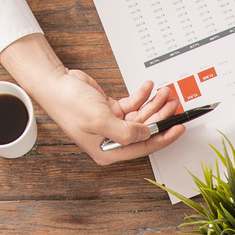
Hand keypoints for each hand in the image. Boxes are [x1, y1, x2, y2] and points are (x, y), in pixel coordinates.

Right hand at [0, 34, 183, 164]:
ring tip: (164, 92)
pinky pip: (133, 105)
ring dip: (154, 103)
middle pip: (145, 130)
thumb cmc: (69, 104)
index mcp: (108, 150)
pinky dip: (142, 96)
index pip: (143, 147)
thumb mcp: (99, 119)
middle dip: (161, 116)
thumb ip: (125, 131)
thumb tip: (146, 135)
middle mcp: (112, 139)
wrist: (56, 84)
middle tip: (174, 103)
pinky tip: (148, 87)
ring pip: (141, 116)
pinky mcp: (112, 110)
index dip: (163, 137)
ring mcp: (113, 124)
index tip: (178, 128)